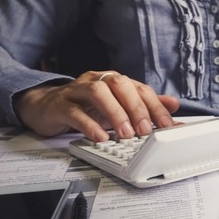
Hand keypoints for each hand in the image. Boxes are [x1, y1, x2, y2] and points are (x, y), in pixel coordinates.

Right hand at [15, 71, 179, 141]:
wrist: (45, 106)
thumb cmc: (84, 106)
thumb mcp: (117, 106)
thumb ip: (144, 105)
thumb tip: (173, 105)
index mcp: (114, 81)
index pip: (139, 88)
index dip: (155, 106)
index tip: (167, 126)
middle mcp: (97, 81)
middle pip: (120, 85)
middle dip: (136, 107)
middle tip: (145, 130)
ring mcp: (77, 90)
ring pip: (98, 93)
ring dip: (115, 113)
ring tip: (125, 134)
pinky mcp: (59, 105)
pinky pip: (74, 111)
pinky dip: (89, 125)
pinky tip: (99, 138)